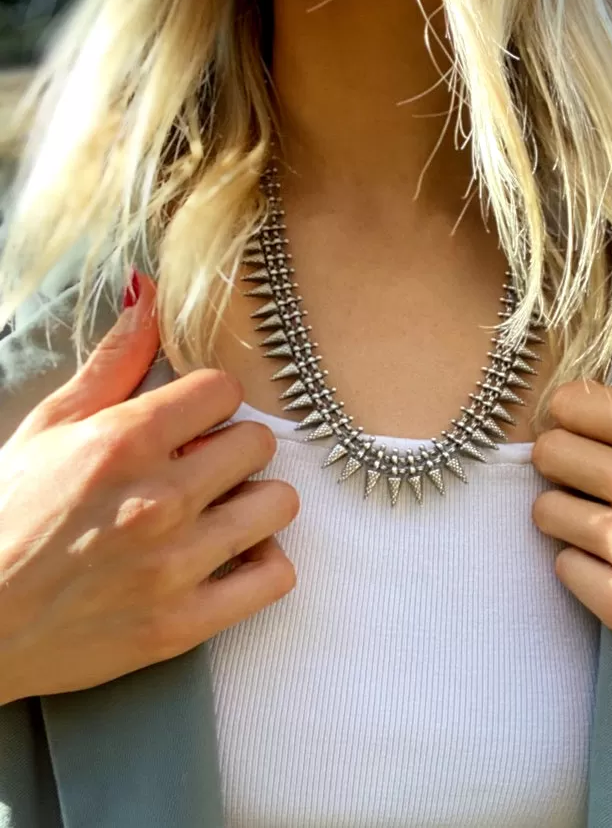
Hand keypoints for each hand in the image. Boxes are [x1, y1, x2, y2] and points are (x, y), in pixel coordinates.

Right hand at [0, 273, 298, 703]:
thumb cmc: (4, 514)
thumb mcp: (48, 426)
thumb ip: (112, 361)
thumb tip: (150, 292)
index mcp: (124, 441)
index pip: (226, 390)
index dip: (210, 403)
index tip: (193, 423)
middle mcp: (157, 499)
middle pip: (260, 443)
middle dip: (235, 450)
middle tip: (204, 469)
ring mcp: (174, 565)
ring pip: (279, 504)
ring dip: (255, 503)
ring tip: (221, 512)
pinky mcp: (182, 624)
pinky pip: (275, 578)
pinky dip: (262, 566)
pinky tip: (232, 559)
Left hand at [530, 368, 611, 719]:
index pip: (572, 401)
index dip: (567, 417)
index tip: (582, 434)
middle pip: (548, 452)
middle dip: (559, 466)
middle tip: (584, 481)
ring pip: (545, 511)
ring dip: (565, 518)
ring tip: (601, 526)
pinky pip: (562, 567)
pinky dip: (581, 568)